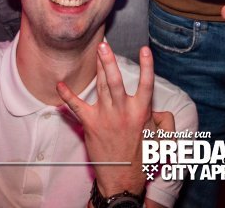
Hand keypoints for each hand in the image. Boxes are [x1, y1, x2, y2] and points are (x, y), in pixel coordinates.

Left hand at [57, 41, 151, 196]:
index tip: (145, 50)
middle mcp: (123, 112)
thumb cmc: (142, 158)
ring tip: (96, 51)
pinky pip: (77, 107)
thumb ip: (164, 120)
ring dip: (98, 68)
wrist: (122, 179)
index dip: (147, 66)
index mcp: (141, 113)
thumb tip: (160, 110)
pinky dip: (67, 96)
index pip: (146, 85)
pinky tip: (60, 85)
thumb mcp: (161, 139)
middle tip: (104, 45)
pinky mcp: (91, 125)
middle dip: (109, 61)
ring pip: (101, 87)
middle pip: (116, 81)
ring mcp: (105, 117)